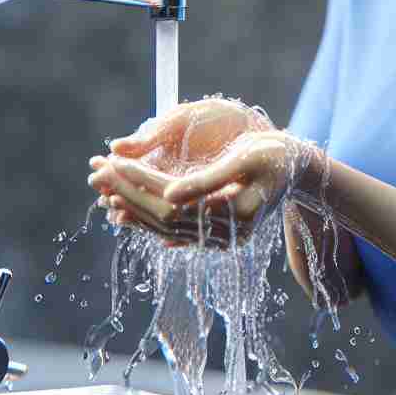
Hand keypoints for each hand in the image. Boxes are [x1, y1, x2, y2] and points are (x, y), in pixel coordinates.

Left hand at [88, 98, 319, 248]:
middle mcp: (227, 234)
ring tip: (103, 190)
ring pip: (164, 229)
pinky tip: (124, 212)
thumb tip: (169, 194)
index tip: (114, 161)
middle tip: (97, 173)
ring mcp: (221, 240)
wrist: (298, 170)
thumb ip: (207, 179)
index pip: (173, 201)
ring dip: (131, 209)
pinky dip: (147, 221)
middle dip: (127, 194)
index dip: (140, 182)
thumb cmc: (276, 154)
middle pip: (163, 218)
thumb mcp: (246, 158)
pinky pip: (173, 232)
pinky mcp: (215, 237)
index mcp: (235, 212)